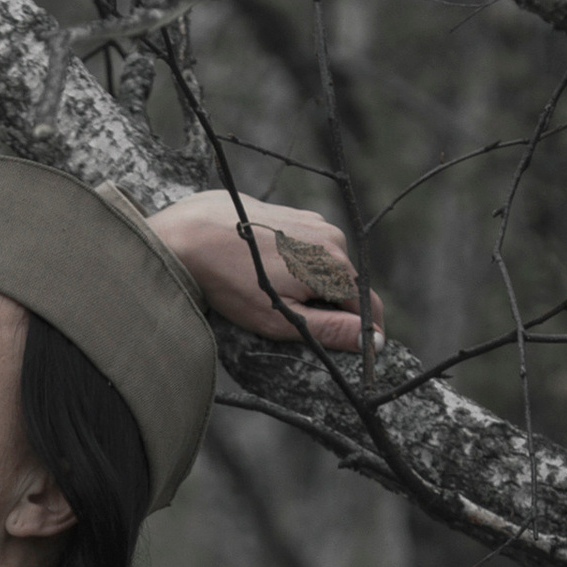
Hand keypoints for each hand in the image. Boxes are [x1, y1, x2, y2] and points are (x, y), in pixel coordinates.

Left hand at [150, 189, 376, 352]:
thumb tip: (374, 341)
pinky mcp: (295, 215)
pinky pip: (309, 248)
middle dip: (331, 307)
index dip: (365, 332)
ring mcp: (314, 222)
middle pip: (347, 285)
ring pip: (327, 266)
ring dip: (312, 284)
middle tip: (291, 321)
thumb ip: (331, 330)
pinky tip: (265, 269)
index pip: (368, 306)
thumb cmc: (232, 282)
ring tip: (271, 292)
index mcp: (335, 266)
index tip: (356, 351)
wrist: (191, 234)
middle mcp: (332, 239)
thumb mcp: (281, 319)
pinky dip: (297, 264)